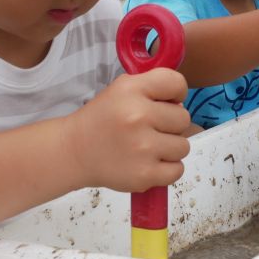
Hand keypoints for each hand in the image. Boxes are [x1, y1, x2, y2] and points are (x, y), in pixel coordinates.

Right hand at [65, 70, 191, 191]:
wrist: (74, 152)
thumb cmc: (102, 119)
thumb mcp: (121, 89)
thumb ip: (153, 89)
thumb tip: (182, 106)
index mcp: (132, 90)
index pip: (176, 83)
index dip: (177, 94)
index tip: (165, 103)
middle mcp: (138, 116)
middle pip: (183, 118)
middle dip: (171, 124)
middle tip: (150, 129)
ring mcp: (143, 147)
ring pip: (183, 146)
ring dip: (170, 148)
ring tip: (149, 147)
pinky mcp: (144, 174)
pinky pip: (177, 170)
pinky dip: (167, 169)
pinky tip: (149, 163)